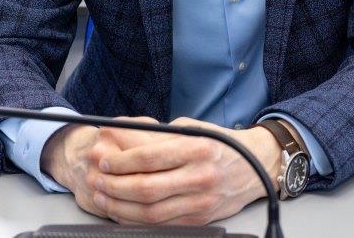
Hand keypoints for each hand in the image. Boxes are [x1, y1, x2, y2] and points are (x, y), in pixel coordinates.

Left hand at [59, 117, 281, 224]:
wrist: (256, 165)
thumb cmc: (219, 143)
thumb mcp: (191, 130)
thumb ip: (158, 135)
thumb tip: (119, 136)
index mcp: (197, 149)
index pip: (150, 157)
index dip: (122, 161)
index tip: (105, 160)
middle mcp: (201, 177)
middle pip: (147, 188)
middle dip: (115, 186)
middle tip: (97, 180)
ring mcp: (202, 202)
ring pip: (152, 212)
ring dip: (120, 206)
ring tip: (103, 196)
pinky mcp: (201, 219)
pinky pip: (162, 224)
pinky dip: (137, 220)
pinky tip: (123, 211)